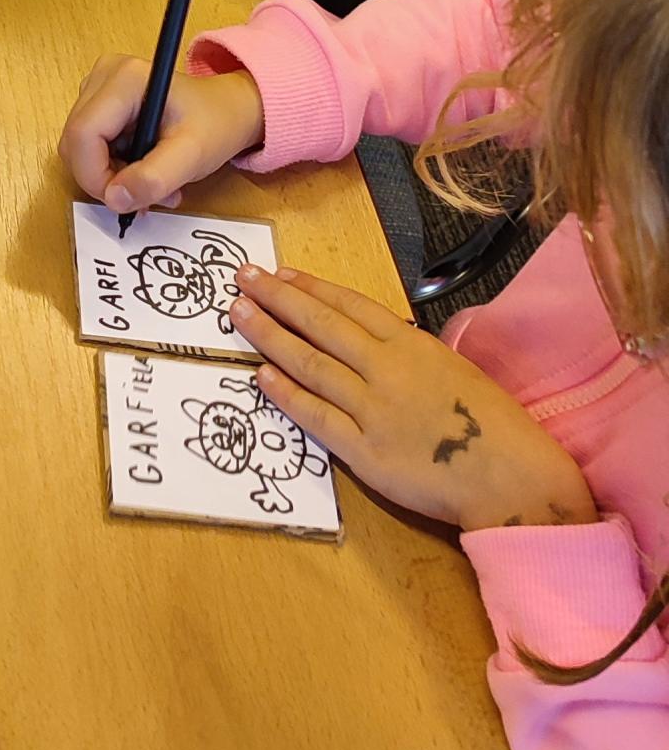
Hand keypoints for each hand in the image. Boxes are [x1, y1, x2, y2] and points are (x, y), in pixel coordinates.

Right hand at [60, 55, 264, 213]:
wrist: (229, 108)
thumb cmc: (216, 124)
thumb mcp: (193, 155)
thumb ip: (154, 178)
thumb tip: (114, 199)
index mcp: (126, 78)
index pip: (83, 134)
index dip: (94, 176)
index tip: (125, 201)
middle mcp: (104, 74)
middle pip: (76, 142)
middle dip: (104, 178)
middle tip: (145, 195)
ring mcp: (99, 85)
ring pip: (79, 147)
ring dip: (110, 175)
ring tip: (152, 182)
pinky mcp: (99, 100)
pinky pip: (89, 144)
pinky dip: (110, 166)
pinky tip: (143, 168)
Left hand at [231, 267, 598, 533]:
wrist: (510, 476)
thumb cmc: (492, 422)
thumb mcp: (454, 367)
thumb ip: (412, 353)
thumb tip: (378, 341)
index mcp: (411, 345)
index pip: (350, 306)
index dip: (312, 288)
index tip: (281, 273)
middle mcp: (386, 369)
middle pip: (321, 325)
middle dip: (278, 298)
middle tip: (242, 278)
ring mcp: (372, 410)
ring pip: (311, 364)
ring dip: (271, 336)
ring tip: (239, 315)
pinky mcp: (364, 453)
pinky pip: (316, 418)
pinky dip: (286, 394)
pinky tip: (260, 375)